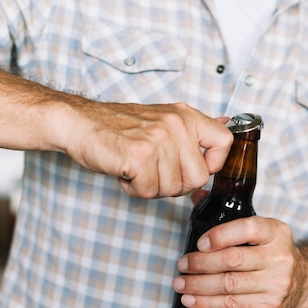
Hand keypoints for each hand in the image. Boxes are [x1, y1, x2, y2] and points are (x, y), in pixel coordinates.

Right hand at [57, 101, 231, 198]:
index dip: (213, 164)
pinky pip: (149, 191)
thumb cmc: (119, 127)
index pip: (225, 142)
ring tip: (136, 169)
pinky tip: (125, 172)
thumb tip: (228, 127)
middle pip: (198, 177)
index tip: (191, 167)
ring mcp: (158, 140)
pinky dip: (135, 189)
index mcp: (185, 116)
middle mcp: (175, 125)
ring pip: (173, 188)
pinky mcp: (139, 156)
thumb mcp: (163, 119)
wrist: (79, 123)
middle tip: (154, 172)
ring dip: (152, 187)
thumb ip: (193, 129)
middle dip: (175, 184)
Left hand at [172, 216, 307, 307]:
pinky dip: (206, 303)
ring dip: (198, 285)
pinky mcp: (268, 305)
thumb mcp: (260, 229)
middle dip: (201, 263)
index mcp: (276, 232)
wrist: (303, 282)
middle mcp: (279, 257)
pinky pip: (231, 304)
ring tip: (179, 283)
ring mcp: (276, 283)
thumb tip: (196, 196)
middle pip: (233, 259)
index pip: (248, 228)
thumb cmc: (271, 252)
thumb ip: (228, 212)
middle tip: (181, 264)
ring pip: (229, 284)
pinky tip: (190, 300)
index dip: (221, 235)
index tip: (200, 243)